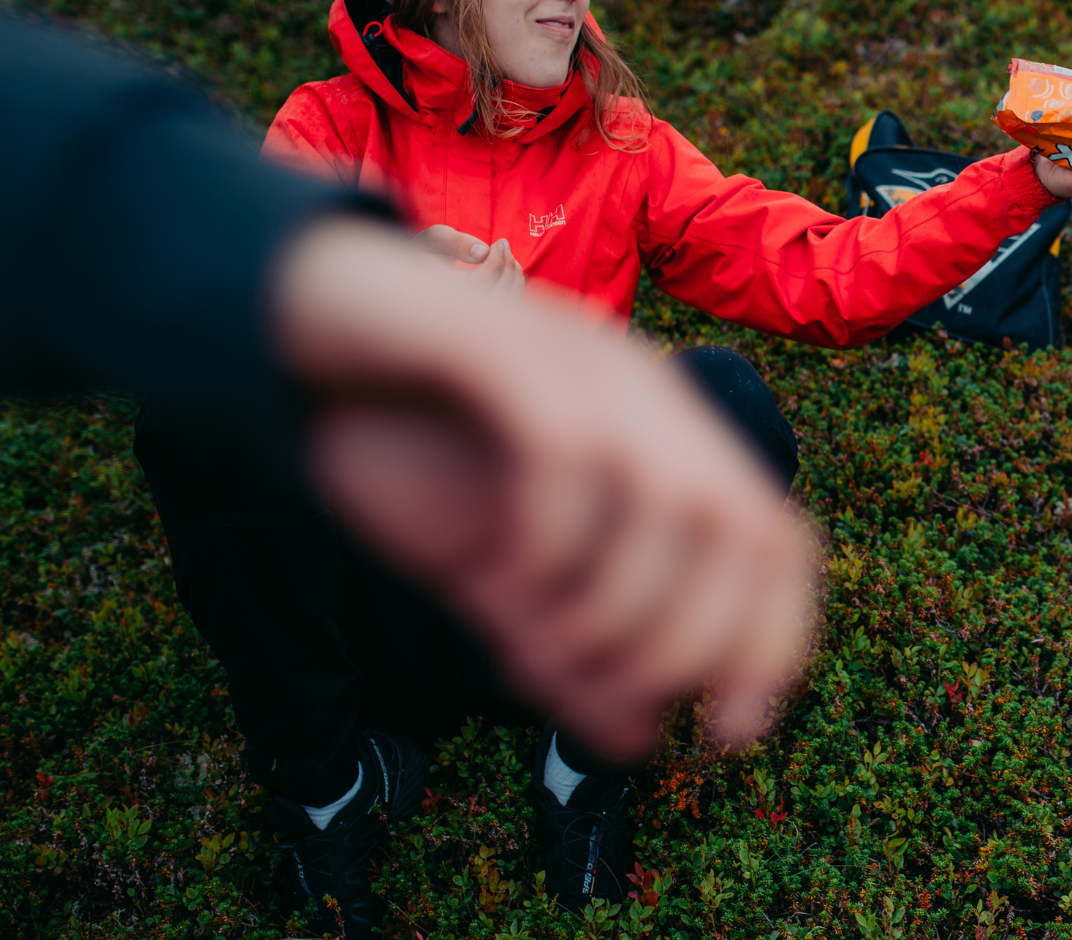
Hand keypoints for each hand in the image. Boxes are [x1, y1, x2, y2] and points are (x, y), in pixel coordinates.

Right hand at [273, 219, 820, 761]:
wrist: (292, 333)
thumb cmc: (407, 447)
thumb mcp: (496, 575)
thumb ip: (565, 650)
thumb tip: (637, 739)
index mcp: (664, 438)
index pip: (778, 544)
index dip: (774, 644)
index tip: (729, 734)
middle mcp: (643, 390)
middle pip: (744, 527)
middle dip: (689, 642)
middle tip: (603, 690)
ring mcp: (577, 354)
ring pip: (673, 496)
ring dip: (619, 604)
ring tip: (539, 645)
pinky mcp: (498, 339)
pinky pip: (566, 447)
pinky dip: (552, 538)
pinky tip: (503, 579)